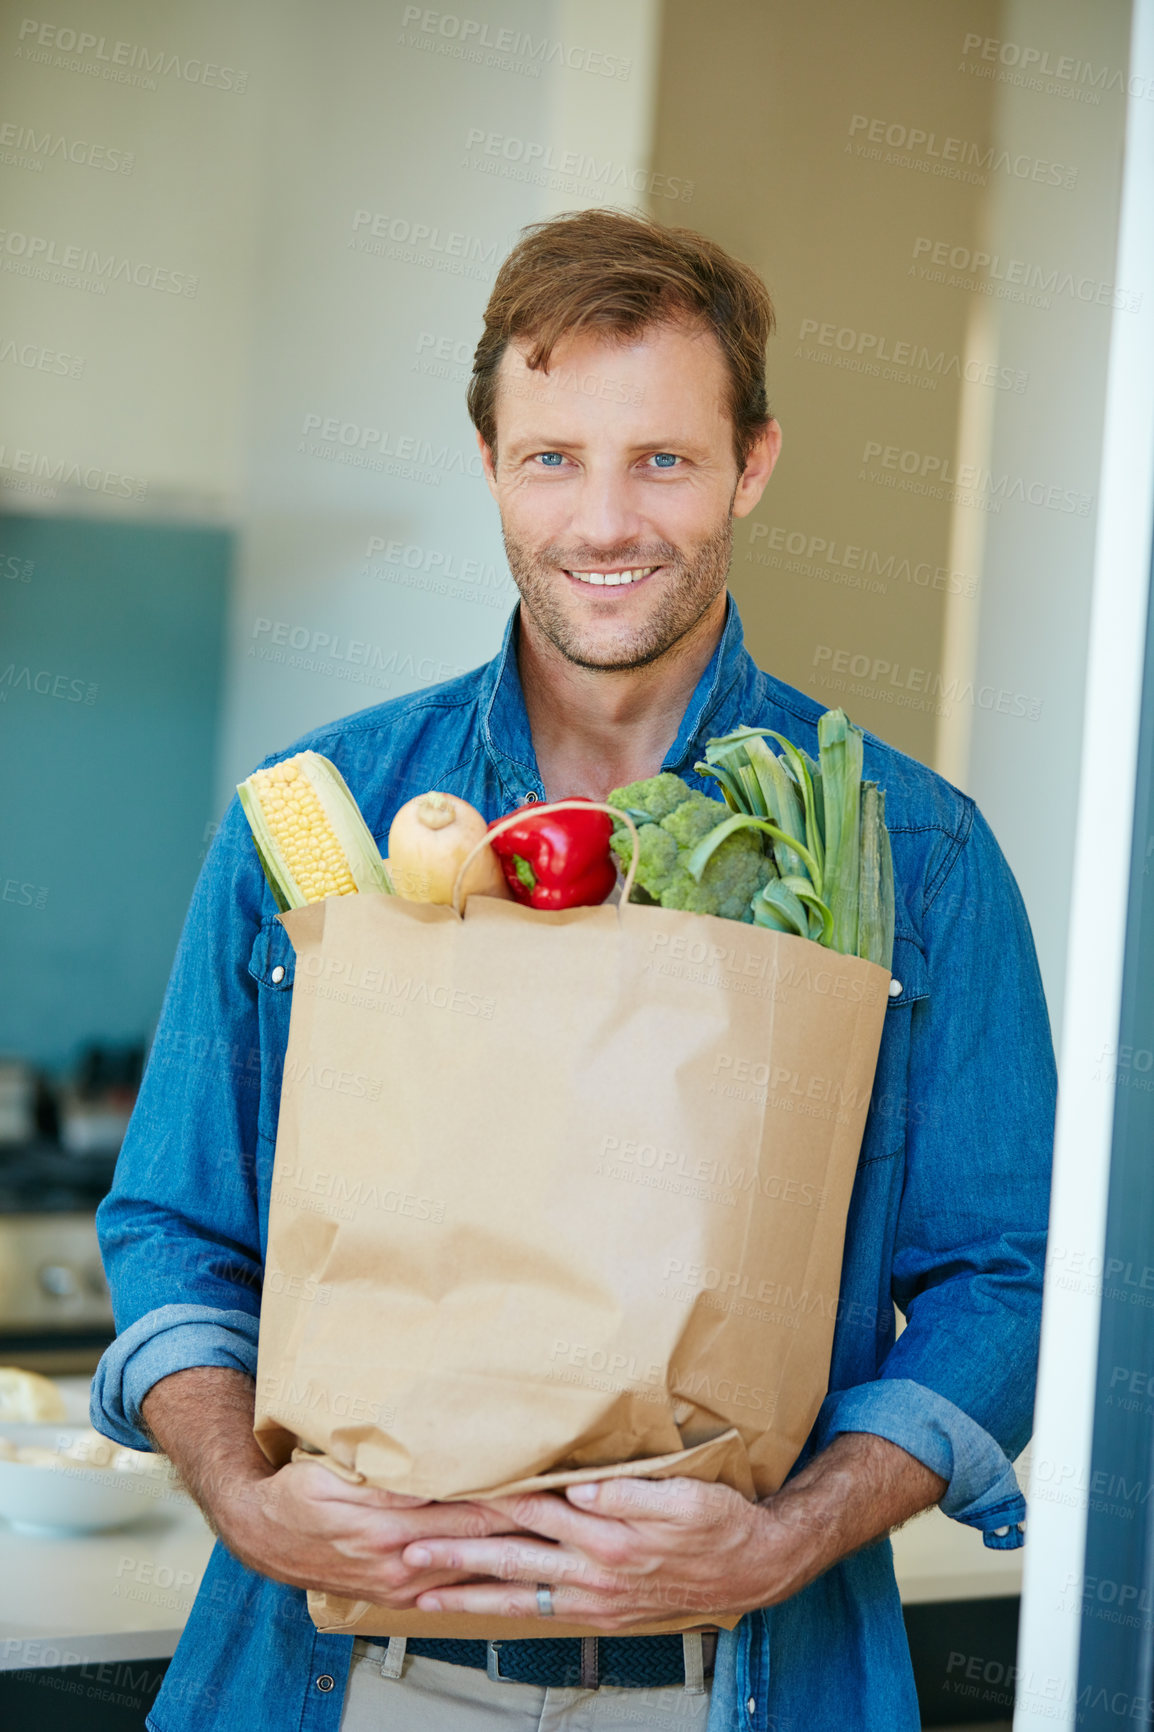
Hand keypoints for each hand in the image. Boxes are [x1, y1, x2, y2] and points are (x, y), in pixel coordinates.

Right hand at [218, 1458, 527, 1605]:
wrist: (264, 1537)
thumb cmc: (297, 1494)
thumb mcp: (334, 1470)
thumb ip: (386, 1470)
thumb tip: (432, 1457)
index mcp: (386, 1526)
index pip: (463, 1506)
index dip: (506, 1491)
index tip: (542, 1473)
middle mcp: (399, 1561)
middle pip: (477, 1537)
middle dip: (523, 1519)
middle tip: (562, 1497)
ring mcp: (401, 1584)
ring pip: (471, 1566)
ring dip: (511, 1548)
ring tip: (552, 1527)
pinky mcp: (400, 1595)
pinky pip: (453, 1584)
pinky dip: (485, 1571)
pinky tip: (514, 1561)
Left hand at [402, 1476, 772, 1629]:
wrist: (756, 1569)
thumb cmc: (721, 1523)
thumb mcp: (684, 1496)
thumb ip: (629, 1494)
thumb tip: (580, 1488)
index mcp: (608, 1536)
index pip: (530, 1512)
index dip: (482, 1502)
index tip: (440, 1495)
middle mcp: (594, 1571)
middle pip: (510, 1560)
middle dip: (454, 1558)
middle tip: (405, 1554)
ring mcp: (596, 1596)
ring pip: (518, 1594)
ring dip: (467, 1595)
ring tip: (422, 1593)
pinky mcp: (605, 1610)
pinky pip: (542, 1612)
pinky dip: (504, 1611)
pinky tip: (481, 1609)